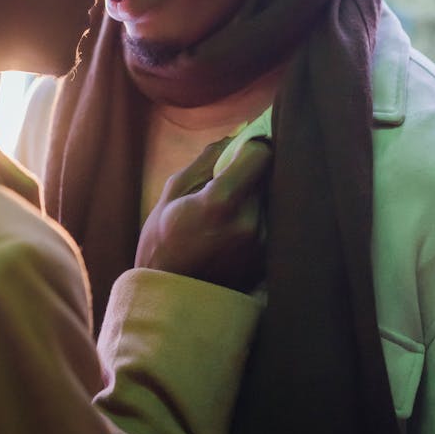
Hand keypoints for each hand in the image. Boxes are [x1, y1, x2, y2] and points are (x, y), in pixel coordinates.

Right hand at [136, 135, 270, 293]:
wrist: (170, 299)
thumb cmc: (162, 242)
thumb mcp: (173, 192)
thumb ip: (207, 160)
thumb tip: (236, 135)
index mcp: (222, 202)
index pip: (261, 153)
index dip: (252, 145)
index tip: (241, 148)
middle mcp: (250, 222)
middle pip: (268, 176)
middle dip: (252, 171)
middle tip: (230, 180)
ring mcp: (263, 244)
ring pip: (271, 199)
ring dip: (257, 196)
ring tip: (229, 211)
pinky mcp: (268, 260)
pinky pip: (272, 224)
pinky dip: (258, 218)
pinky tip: (233, 231)